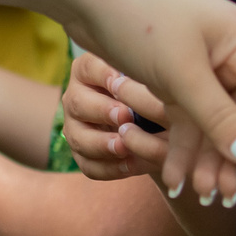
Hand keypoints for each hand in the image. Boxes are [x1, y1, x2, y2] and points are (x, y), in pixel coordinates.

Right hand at [58, 51, 167, 181]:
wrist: (159, 124)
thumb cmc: (155, 91)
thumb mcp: (151, 80)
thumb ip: (147, 78)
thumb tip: (153, 79)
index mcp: (89, 71)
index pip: (88, 68)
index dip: (102, 75)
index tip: (120, 81)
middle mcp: (77, 97)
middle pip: (77, 103)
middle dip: (101, 111)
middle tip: (125, 116)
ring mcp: (75, 127)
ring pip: (78, 137)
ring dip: (101, 144)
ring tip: (124, 147)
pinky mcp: (83, 154)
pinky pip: (88, 165)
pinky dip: (108, 167)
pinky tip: (129, 166)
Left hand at [73, 0, 235, 204]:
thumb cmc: (140, 19)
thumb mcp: (182, 74)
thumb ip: (220, 119)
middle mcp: (231, 55)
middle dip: (233, 160)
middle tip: (224, 199)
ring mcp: (203, 67)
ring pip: (213, 124)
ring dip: (205, 159)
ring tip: (197, 195)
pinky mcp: (175, 77)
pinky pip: (187, 119)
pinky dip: (180, 145)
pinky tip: (172, 177)